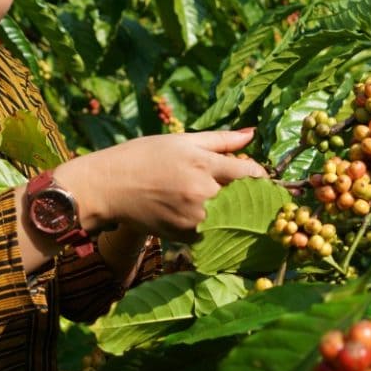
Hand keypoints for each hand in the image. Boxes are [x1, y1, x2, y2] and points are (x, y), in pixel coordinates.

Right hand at [44, 129, 267, 242]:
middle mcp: (202, 192)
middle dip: (255, 197)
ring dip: (240, 215)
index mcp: (203, 164)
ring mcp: (194, 217)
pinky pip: (215, 234)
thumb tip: (252, 134)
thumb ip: (221, 140)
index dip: (262, 176)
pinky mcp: (185, 236)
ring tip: (234, 207)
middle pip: (248, 199)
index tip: (260, 178)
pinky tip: (215, 220)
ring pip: (234, 220)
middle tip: (254, 195)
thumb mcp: (182, 141)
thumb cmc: (143, 157)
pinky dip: (220, 229)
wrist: (108, 187)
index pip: (252, 173)